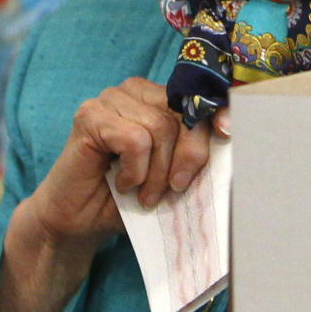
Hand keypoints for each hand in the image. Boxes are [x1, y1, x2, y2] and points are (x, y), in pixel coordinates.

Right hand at [22, 77, 216, 248]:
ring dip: (157, 172)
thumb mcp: (172, 174)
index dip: (216, 112)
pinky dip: (135, 170)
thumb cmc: (129, 197)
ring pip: (160, 128)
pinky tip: (123, 183)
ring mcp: (110, 99)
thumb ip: (194, 153)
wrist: (80, 221)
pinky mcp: (90, 115)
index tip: (229, 133)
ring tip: (144, 193)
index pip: (195, 97)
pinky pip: (134, 140)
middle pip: (182, 114)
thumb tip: (229, 140)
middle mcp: (135, 90)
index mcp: (157, 98)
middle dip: (187, 157)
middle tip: (174, 189)